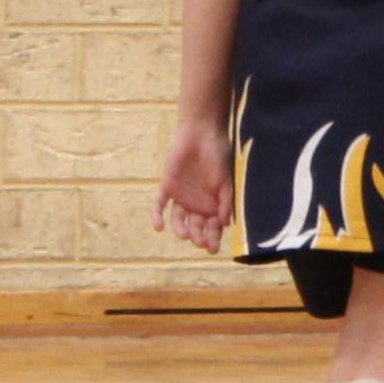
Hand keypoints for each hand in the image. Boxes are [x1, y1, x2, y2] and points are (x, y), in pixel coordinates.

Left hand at [154, 113, 232, 253]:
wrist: (201, 133)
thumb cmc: (218, 156)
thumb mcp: (226, 180)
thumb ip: (226, 201)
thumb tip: (225, 224)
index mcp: (213, 205)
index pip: (212, 228)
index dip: (212, 239)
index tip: (212, 248)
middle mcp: (197, 205)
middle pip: (196, 227)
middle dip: (198, 236)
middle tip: (199, 241)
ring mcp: (181, 197)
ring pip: (178, 220)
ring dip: (181, 229)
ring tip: (185, 234)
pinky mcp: (167, 187)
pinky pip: (160, 204)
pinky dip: (157, 216)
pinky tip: (158, 227)